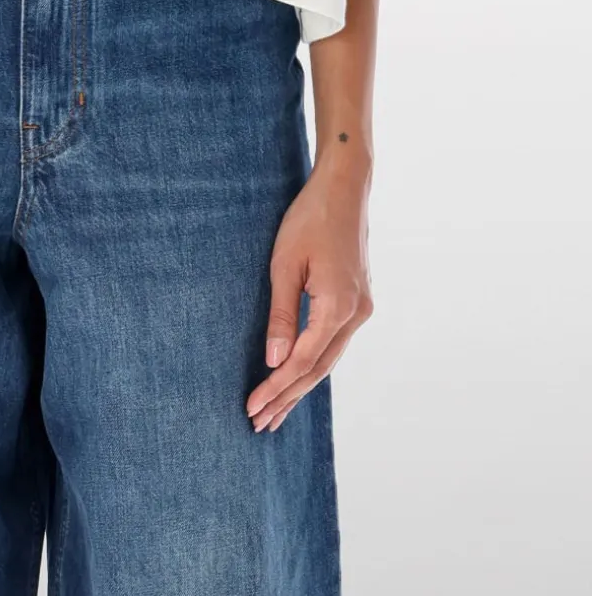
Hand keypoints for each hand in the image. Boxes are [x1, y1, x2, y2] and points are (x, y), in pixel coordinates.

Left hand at [245, 155, 372, 431]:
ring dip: (301, 385)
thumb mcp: (285, 265)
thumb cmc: (309, 219)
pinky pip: (334, 342)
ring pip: (328, 358)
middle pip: (319, 368)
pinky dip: (313, 362)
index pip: (302, 360)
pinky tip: (298, 376)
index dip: (276, 387)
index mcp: (338, 306)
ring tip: (276, 412)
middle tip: (260, 424)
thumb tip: (273, 361)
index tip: (252, 408)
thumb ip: (280, 315)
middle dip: (288, 397)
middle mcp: (356, 314)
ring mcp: (361, 308)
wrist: (344, 189)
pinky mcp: (358, 300)